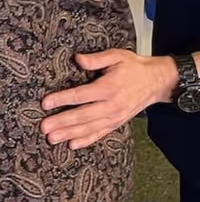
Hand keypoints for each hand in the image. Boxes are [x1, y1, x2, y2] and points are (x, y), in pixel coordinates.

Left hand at [40, 51, 178, 149]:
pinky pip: (100, 134)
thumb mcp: (116, 56)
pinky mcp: (117, 123)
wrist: (156, 82)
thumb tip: (78, 59)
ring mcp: (115, 117)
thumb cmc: (133, 67)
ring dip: (69, 134)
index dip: (62, 99)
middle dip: (61, 122)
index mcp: (108, 88)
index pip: (80, 95)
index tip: (45, 103)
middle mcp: (111, 106)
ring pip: (89, 128)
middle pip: (82, 116)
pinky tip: (73, 145)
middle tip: (44, 127)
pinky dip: (86, 140)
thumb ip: (96, 59)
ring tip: (52, 139)